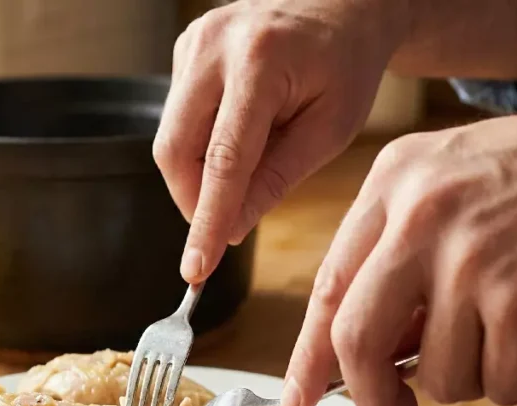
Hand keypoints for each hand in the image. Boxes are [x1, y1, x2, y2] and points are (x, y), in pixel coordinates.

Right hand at [155, 0, 405, 282]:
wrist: (341, 6)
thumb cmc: (346, 66)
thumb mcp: (330, 130)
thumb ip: (277, 180)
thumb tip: (232, 230)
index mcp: (261, 62)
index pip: (223, 160)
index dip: (207, 221)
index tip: (196, 268)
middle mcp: (214, 46)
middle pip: (174, 151)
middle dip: (195, 200)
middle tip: (226, 224)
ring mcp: (192, 43)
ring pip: (170, 139)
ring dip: (200, 174)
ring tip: (250, 164)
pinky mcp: (183, 49)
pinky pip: (177, 118)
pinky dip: (200, 146)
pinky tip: (240, 134)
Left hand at [282, 87, 516, 405]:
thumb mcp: (453, 184)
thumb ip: (399, 256)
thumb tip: (366, 352)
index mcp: (394, 184)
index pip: (328, 286)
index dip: (308, 353)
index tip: (298, 394)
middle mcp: (419, 218)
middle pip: (355, 341)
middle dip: (371, 395)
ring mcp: (468, 261)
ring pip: (437, 376)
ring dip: (475, 375)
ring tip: (516, 328)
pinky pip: (500, 385)